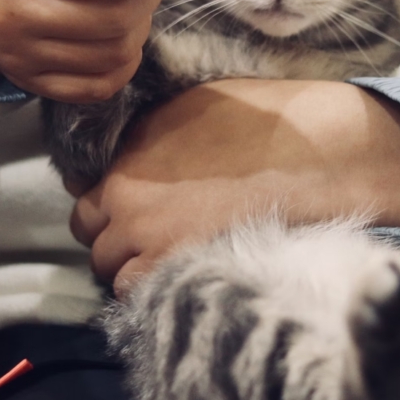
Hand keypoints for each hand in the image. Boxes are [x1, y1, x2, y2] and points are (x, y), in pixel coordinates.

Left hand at [69, 79, 399, 295]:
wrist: (314, 155)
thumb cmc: (265, 125)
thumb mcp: (190, 107)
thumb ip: (148, 137)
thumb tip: (130, 154)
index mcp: (128, 152)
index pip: (84, 193)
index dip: (109, 204)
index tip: (132, 209)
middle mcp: (125, 194)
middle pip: (91, 234)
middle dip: (116, 236)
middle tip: (152, 237)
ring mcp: (145, 236)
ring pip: (109, 270)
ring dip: (131, 267)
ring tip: (171, 260)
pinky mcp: (172, 269)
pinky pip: (137, 293)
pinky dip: (150, 289)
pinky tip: (183, 274)